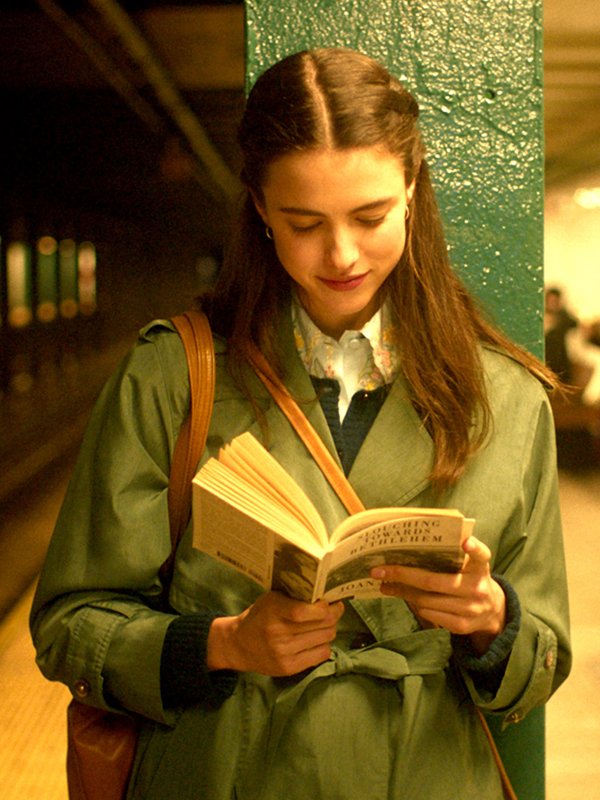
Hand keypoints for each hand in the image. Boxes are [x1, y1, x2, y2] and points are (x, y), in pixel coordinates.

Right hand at [207, 591, 344, 675]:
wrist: (238, 645)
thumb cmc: (259, 616)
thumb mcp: (271, 599)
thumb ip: (295, 596)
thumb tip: (327, 597)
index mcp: (273, 611)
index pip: (304, 611)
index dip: (323, 607)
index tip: (328, 601)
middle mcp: (278, 633)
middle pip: (322, 624)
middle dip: (333, 615)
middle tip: (333, 610)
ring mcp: (283, 653)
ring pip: (326, 638)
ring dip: (329, 629)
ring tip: (323, 624)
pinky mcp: (289, 668)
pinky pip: (322, 655)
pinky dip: (324, 645)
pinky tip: (316, 640)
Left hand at [371, 536, 505, 654]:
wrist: (492, 611)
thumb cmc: (470, 578)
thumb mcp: (469, 564)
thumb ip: (452, 554)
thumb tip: (411, 547)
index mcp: (480, 567)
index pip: (481, 555)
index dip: (474, 548)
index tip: (465, 543)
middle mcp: (477, 588)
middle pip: (433, 581)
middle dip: (402, 575)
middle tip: (379, 570)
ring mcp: (471, 609)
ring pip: (426, 600)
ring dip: (402, 592)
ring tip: (385, 584)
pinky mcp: (462, 626)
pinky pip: (429, 615)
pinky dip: (414, 606)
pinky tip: (404, 597)